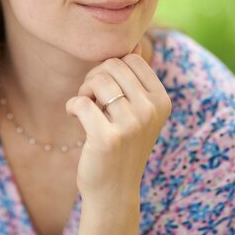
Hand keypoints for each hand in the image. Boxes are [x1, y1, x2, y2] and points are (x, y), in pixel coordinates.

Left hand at [66, 44, 170, 208]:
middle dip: (95, 76)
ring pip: (97, 80)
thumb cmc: (122, 145)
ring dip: (83, 90)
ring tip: (84, 106)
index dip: (111, 67)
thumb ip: (136, 79)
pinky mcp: (108, 138)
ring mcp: (132, 125)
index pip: (131, 58)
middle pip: (112, 65)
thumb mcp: (137, 111)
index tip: (104, 87)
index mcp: (162, 100)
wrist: (114, 191)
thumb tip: (134, 43)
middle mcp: (152, 110)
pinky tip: (74, 117)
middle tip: (90, 97)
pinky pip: (80, 102)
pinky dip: (71, 106)